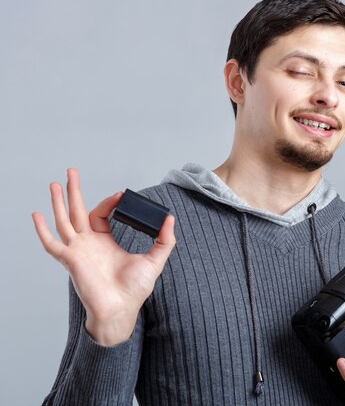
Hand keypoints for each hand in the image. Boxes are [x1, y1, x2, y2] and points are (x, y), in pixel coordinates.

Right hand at [32, 168, 175, 345]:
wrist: (122, 309)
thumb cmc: (134, 290)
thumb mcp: (155, 260)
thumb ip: (164, 240)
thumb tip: (170, 219)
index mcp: (105, 242)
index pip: (100, 214)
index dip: (108, 202)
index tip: (121, 195)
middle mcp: (89, 244)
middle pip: (77, 211)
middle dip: (74, 191)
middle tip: (71, 171)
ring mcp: (78, 251)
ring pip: (64, 221)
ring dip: (58, 202)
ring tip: (55, 183)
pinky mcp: (70, 260)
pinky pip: (52, 244)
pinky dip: (43, 230)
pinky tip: (37, 215)